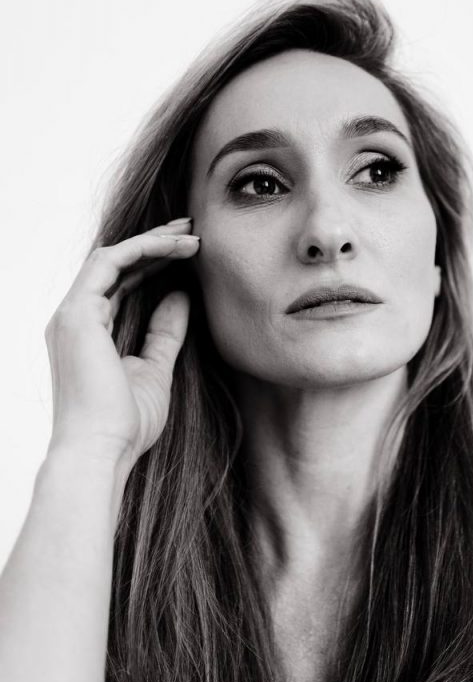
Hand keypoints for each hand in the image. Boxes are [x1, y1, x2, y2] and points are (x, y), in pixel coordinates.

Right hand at [45, 219, 199, 473]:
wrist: (102, 450)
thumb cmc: (126, 425)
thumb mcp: (155, 371)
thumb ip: (165, 333)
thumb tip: (180, 296)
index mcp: (89, 335)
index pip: (121, 287)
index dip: (153, 266)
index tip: (189, 255)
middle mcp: (75, 320)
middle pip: (116, 267)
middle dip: (155, 245)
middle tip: (193, 231)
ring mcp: (72, 315)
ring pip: (113, 258)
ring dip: (153, 242)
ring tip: (192, 235)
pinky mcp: (77, 314)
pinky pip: (110, 263)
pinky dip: (143, 250)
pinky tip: (175, 247)